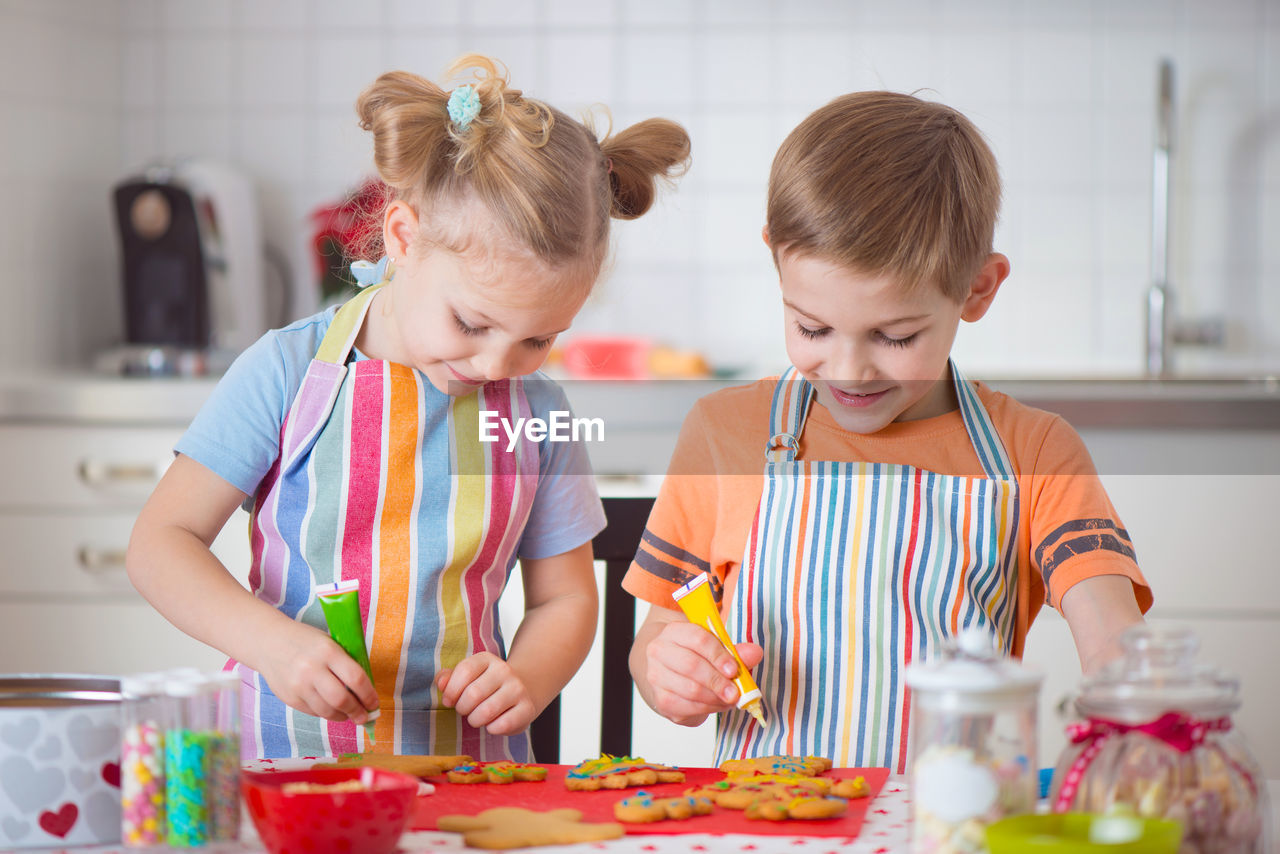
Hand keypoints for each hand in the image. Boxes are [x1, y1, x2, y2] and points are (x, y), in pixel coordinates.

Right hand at [255, 621, 378, 723]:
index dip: (369, 694)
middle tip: (365, 716)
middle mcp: (312, 669)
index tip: (374, 703)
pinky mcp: (289, 698)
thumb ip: (345, 663)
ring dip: (343, 717)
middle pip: (342, 700)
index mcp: (328, 651)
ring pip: (327, 711)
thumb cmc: (306, 641)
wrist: (269, 643)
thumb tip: (366, 691)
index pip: (355, 678)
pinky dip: (326, 714)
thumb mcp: (329, 643)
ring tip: (350, 715)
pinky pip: (314, 712)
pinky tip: (332, 710)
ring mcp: (299, 686)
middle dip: (357, 712)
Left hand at [435, 652, 535, 735]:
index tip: (450, 701)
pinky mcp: (527, 708)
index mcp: (486, 659)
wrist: (523, 690)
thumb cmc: (486, 687)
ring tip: (477, 718)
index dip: (451, 691)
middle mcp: (504, 670)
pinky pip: (502, 725)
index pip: (464, 671)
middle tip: (466, 710)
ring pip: (486, 712)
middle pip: (473, 694)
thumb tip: (441, 683)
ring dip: (475, 720)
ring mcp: (518, 689)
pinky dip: (492, 729)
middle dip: (462, 708)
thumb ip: (449, 678)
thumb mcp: (468, 677)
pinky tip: (493, 724)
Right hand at [642, 620, 763, 726]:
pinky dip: (707, 708)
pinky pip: (686, 706)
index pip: (698, 639)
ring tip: (730, 699)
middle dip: (717, 681)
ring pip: (689, 689)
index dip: (718, 655)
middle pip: (691, 665)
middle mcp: (659, 651)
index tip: (733, 670)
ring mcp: (656, 676)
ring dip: (715, 698)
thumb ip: (735, 651)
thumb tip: (755, 653)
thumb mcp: (714, 648)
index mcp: (674, 631)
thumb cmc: (694, 656)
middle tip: (735, 692)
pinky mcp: (659, 699)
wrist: (666, 671)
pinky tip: (717, 705)